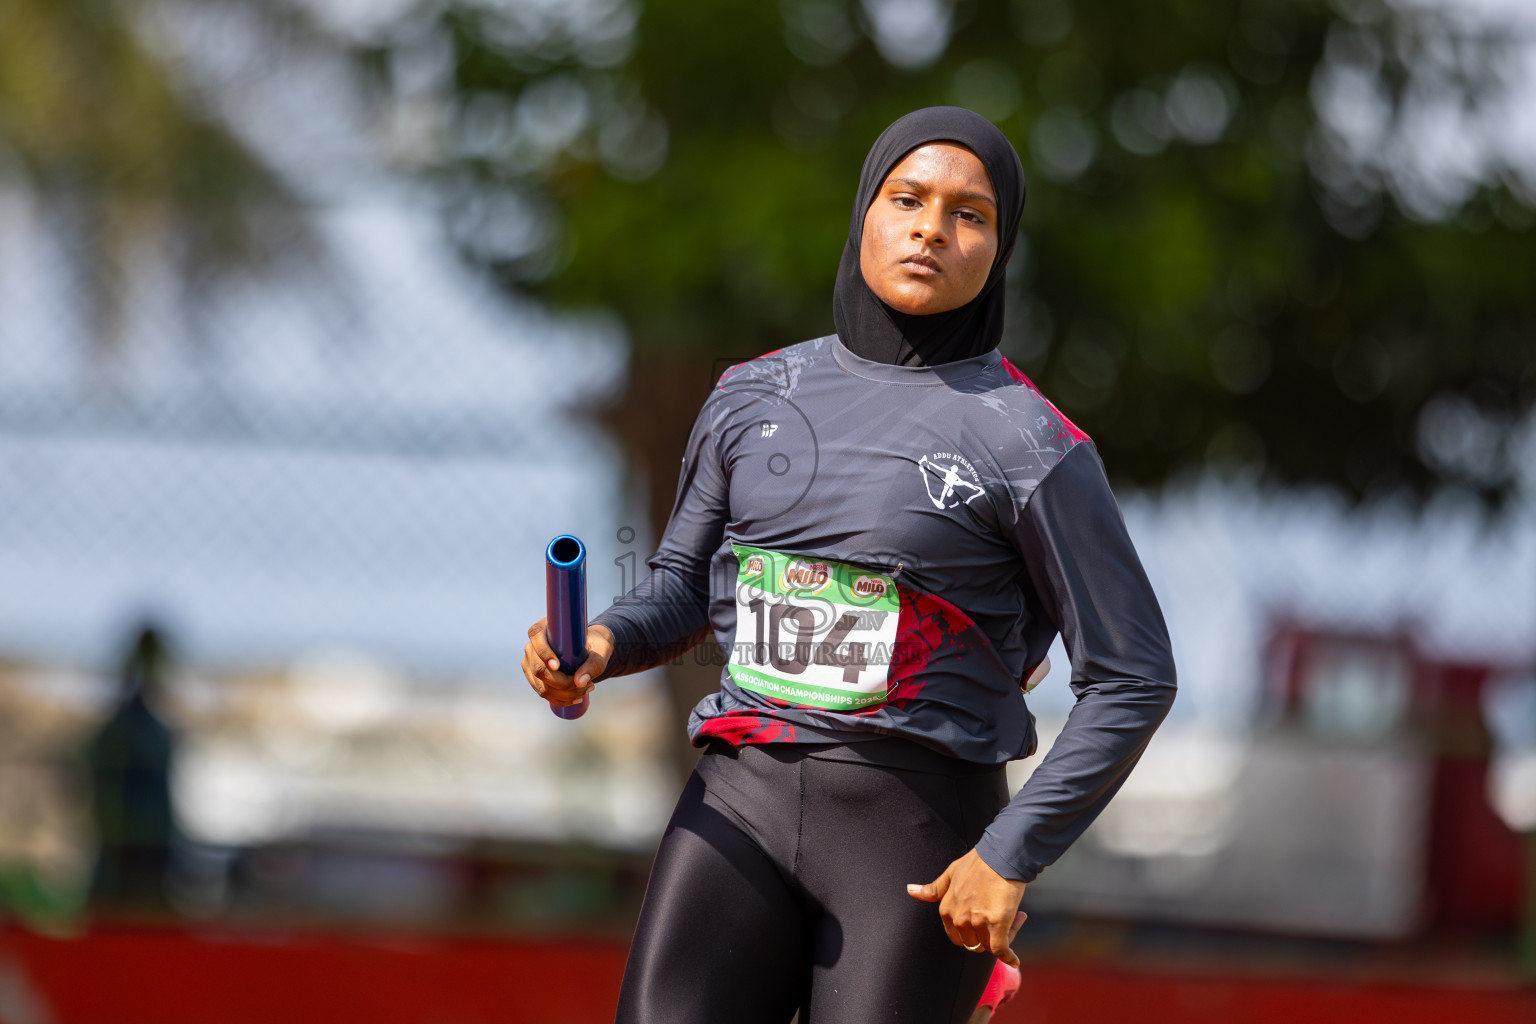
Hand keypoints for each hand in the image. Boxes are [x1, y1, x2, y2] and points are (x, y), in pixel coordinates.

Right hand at [522, 618, 612, 706]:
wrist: (591, 650)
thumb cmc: (595, 644)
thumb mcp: (601, 650)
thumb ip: (594, 664)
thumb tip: (580, 682)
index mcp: (546, 627)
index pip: (535, 635)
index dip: (543, 652)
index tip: (557, 666)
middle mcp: (533, 645)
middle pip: (538, 668)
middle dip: (562, 683)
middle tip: (587, 685)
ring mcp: (531, 663)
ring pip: (541, 686)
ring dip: (564, 694)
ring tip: (587, 690)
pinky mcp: (534, 678)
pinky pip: (543, 693)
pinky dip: (560, 699)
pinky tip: (577, 698)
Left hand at [907, 848, 1026, 966]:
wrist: (1001, 854)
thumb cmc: (979, 862)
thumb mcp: (951, 872)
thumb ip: (934, 888)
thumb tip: (910, 890)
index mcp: (946, 909)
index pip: (957, 937)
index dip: (974, 930)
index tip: (987, 917)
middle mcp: (959, 918)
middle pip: (973, 944)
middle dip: (988, 935)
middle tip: (1003, 917)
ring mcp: (977, 922)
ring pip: (989, 946)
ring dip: (1004, 938)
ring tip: (1017, 917)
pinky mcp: (997, 924)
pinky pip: (1001, 950)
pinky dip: (1009, 957)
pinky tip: (1015, 960)